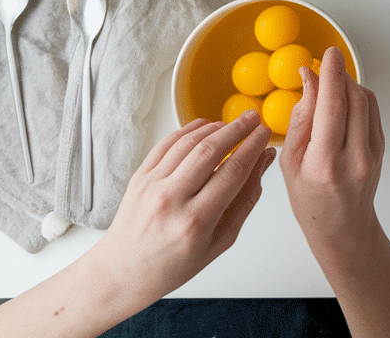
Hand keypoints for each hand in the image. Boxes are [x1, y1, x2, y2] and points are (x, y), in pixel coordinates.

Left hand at [87, 111, 273, 308]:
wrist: (124, 270)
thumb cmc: (173, 264)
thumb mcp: (220, 241)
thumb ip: (245, 199)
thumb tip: (263, 162)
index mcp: (195, 222)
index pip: (233, 172)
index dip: (253, 147)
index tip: (265, 134)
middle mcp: (170, 200)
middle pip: (210, 150)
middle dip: (237, 129)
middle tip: (253, 118)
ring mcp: (151, 186)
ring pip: (188, 142)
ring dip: (215, 127)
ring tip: (233, 123)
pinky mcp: (139, 176)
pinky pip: (167, 143)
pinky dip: (189, 130)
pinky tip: (206, 126)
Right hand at [280, 47, 384, 254]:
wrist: (342, 227)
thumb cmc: (310, 199)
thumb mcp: (291, 162)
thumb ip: (301, 117)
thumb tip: (309, 79)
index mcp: (325, 163)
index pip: (332, 107)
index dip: (332, 75)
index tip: (328, 55)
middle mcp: (353, 157)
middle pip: (353, 99)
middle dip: (340, 74)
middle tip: (326, 62)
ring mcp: (372, 153)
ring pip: (366, 101)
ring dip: (349, 83)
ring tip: (331, 81)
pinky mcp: (381, 148)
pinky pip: (372, 111)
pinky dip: (358, 97)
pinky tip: (343, 99)